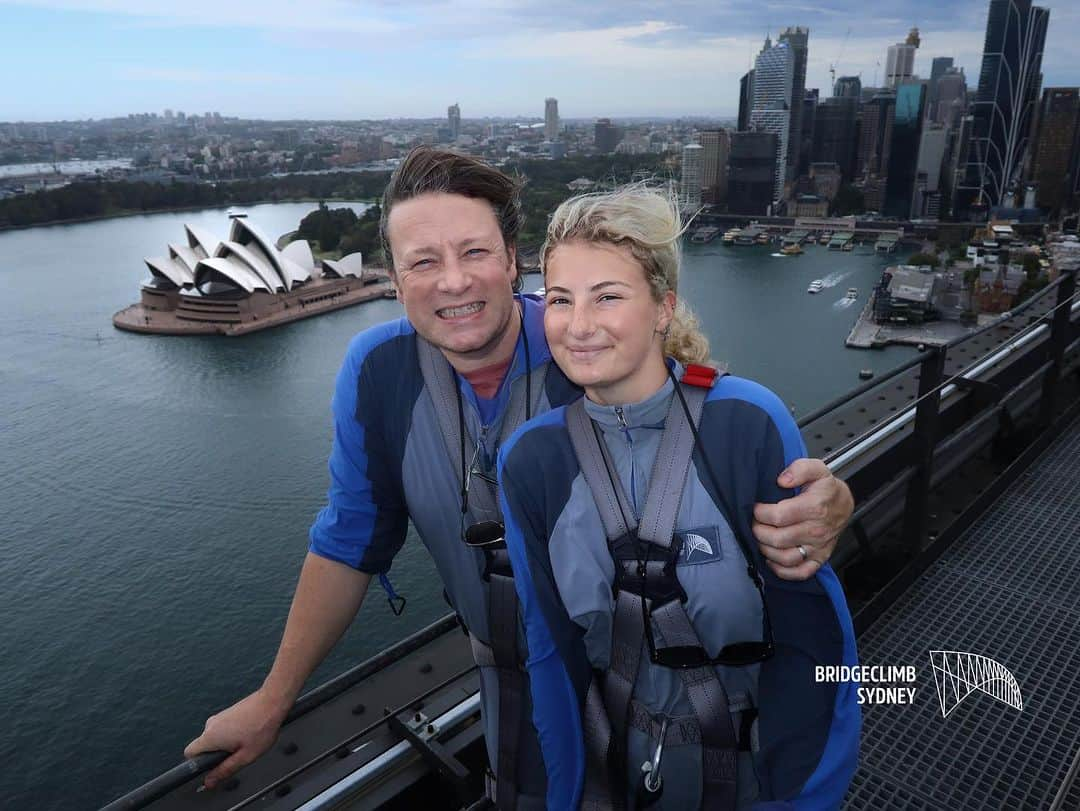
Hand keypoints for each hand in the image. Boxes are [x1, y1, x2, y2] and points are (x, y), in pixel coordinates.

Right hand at [183, 688, 289, 788]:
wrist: (272, 702)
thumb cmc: (262, 726)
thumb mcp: (245, 756)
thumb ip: (225, 770)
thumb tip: (209, 782)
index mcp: (210, 736)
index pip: (189, 753)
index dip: (198, 764)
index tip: (212, 766)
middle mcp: (210, 724)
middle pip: (204, 746)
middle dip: (217, 754)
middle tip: (237, 753)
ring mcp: (219, 717)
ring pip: (215, 738)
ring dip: (227, 744)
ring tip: (247, 741)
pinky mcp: (227, 712)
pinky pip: (223, 729)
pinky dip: (232, 735)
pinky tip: (249, 732)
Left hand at [752, 458, 852, 580]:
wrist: (843, 504)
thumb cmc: (826, 488)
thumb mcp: (816, 469)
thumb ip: (799, 469)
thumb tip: (782, 480)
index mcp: (814, 507)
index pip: (778, 516)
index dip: (760, 513)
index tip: (756, 508)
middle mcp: (816, 530)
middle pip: (778, 539)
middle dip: (759, 531)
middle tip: (755, 523)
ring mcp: (817, 547)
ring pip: (785, 558)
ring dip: (766, 550)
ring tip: (761, 538)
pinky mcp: (818, 559)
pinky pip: (800, 573)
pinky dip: (782, 571)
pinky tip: (772, 559)